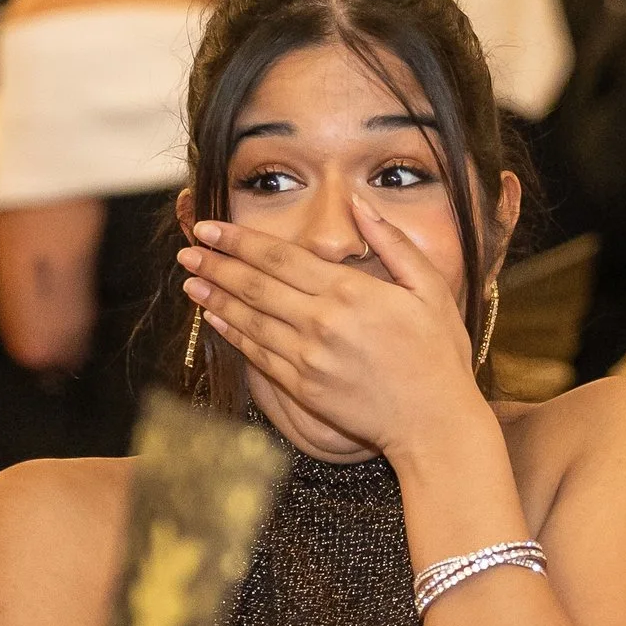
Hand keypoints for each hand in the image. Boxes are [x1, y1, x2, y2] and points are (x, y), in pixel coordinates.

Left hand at [180, 200, 482, 459]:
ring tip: (190, 280)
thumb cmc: (438, 353)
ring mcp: (308, 358)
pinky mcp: (303, 387)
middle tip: (187, 249)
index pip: (281, 257)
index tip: (210, 227)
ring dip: (215, 298)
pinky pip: (258, 356)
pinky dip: (234, 335)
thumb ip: (392, 242)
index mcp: (351, 291)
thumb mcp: (430, 288)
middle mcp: (322, 322)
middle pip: (256, 285)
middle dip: (216, 264)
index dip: (240, 241)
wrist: (434, 422)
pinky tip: (216, 320)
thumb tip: (360, 204)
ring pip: (250, 320)